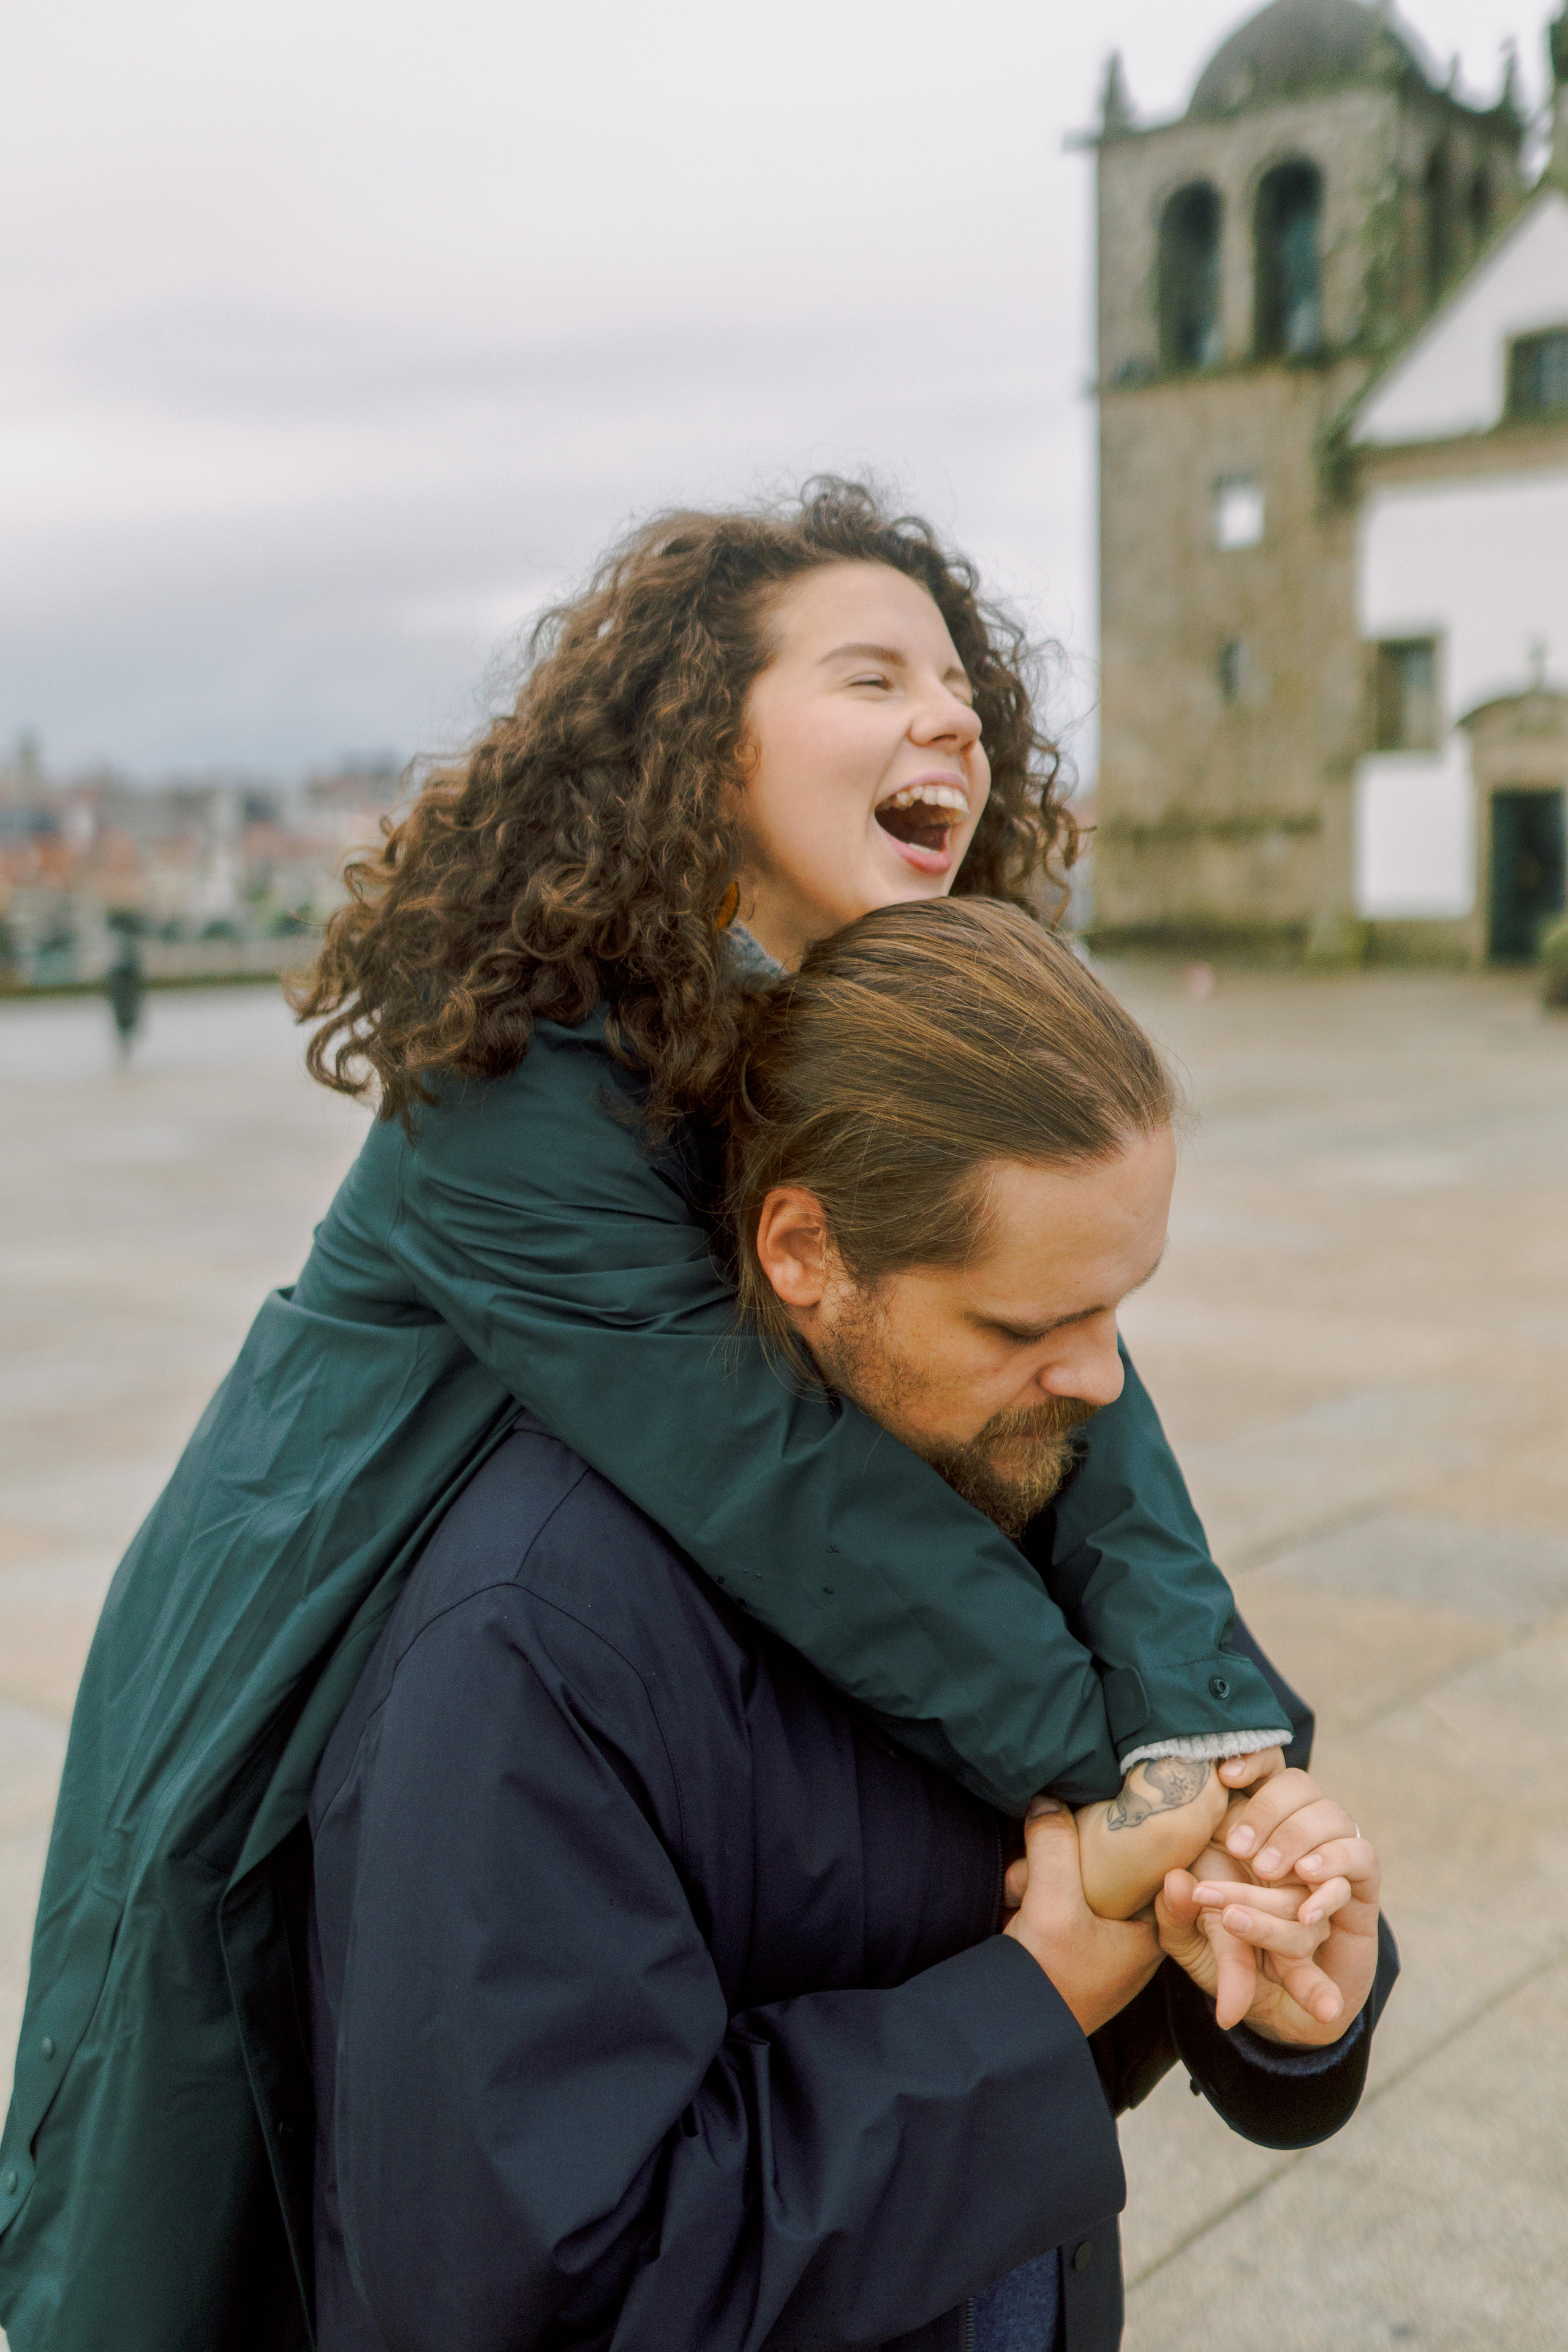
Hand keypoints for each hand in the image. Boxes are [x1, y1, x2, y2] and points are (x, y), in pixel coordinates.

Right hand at [1004, 1796, 1162, 2036]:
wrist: (1006, 2034)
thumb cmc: (1046, 1979)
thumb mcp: (1052, 1904)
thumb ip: (1054, 1847)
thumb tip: (1048, 1798)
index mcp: (1150, 1934)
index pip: (1162, 1868)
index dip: (1142, 1836)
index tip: (1118, 1810)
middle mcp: (1132, 1939)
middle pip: (1121, 1871)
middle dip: (1083, 1851)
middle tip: (1057, 1833)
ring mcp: (1100, 1945)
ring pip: (1087, 1883)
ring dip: (1054, 1871)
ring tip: (1025, 1876)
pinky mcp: (1070, 1946)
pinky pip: (1063, 1899)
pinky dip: (1041, 1888)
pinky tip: (1017, 1889)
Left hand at [1162, 1770, 1381, 2044]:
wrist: (1282, 2013)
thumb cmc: (1231, 1962)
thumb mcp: (1193, 1944)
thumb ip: (1177, 1919)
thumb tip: (1175, 1882)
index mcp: (1252, 1828)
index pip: (1262, 1766)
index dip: (1252, 1757)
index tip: (1224, 1775)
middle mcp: (1295, 1832)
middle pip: (1297, 1785)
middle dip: (1267, 1810)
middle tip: (1239, 1850)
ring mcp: (1331, 1856)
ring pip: (1331, 1819)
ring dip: (1300, 1838)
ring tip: (1269, 1872)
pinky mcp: (1361, 1890)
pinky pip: (1361, 1862)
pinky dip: (1334, 1879)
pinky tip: (1307, 1908)